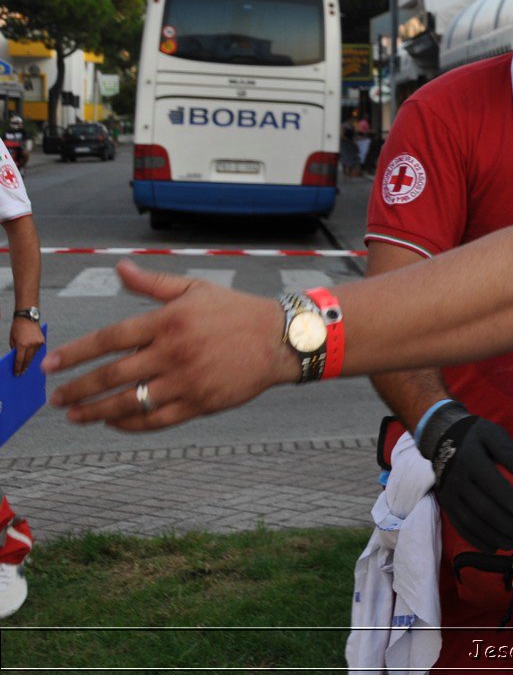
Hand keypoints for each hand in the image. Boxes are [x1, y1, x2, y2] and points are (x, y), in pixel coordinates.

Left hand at [10, 315, 42, 375]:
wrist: (28, 316)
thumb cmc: (17, 327)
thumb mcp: (12, 339)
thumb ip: (15, 349)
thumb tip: (17, 358)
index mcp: (22, 344)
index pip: (19, 360)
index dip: (17, 368)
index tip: (16, 374)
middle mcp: (32, 344)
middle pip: (28, 360)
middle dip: (24, 367)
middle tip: (22, 374)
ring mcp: (38, 343)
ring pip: (34, 356)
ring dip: (30, 362)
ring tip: (26, 368)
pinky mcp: (43, 340)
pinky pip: (38, 350)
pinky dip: (34, 355)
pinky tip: (31, 359)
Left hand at [43, 261, 297, 429]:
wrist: (280, 339)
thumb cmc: (236, 311)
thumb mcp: (195, 289)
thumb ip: (153, 283)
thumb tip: (120, 269)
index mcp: (169, 321)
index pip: (110, 339)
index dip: (76, 353)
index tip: (51, 364)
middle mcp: (174, 351)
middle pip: (113, 375)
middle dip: (78, 389)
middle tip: (56, 398)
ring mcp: (187, 380)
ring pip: (130, 402)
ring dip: (96, 411)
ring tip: (76, 415)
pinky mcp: (200, 402)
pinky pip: (156, 419)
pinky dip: (130, 424)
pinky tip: (113, 422)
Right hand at [418, 401, 512, 551]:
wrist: (442, 439)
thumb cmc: (474, 436)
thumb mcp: (492, 433)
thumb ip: (508, 450)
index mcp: (471, 459)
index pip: (492, 485)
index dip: (510, 502)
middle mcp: (458, 480)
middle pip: (482, 508)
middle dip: (505, 524)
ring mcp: (450, 495)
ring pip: (471, 522)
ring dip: (492, 536)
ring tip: (512, 542)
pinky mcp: (447, 505)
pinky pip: (460, 526)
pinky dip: (476, 540)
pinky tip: (492, 547)